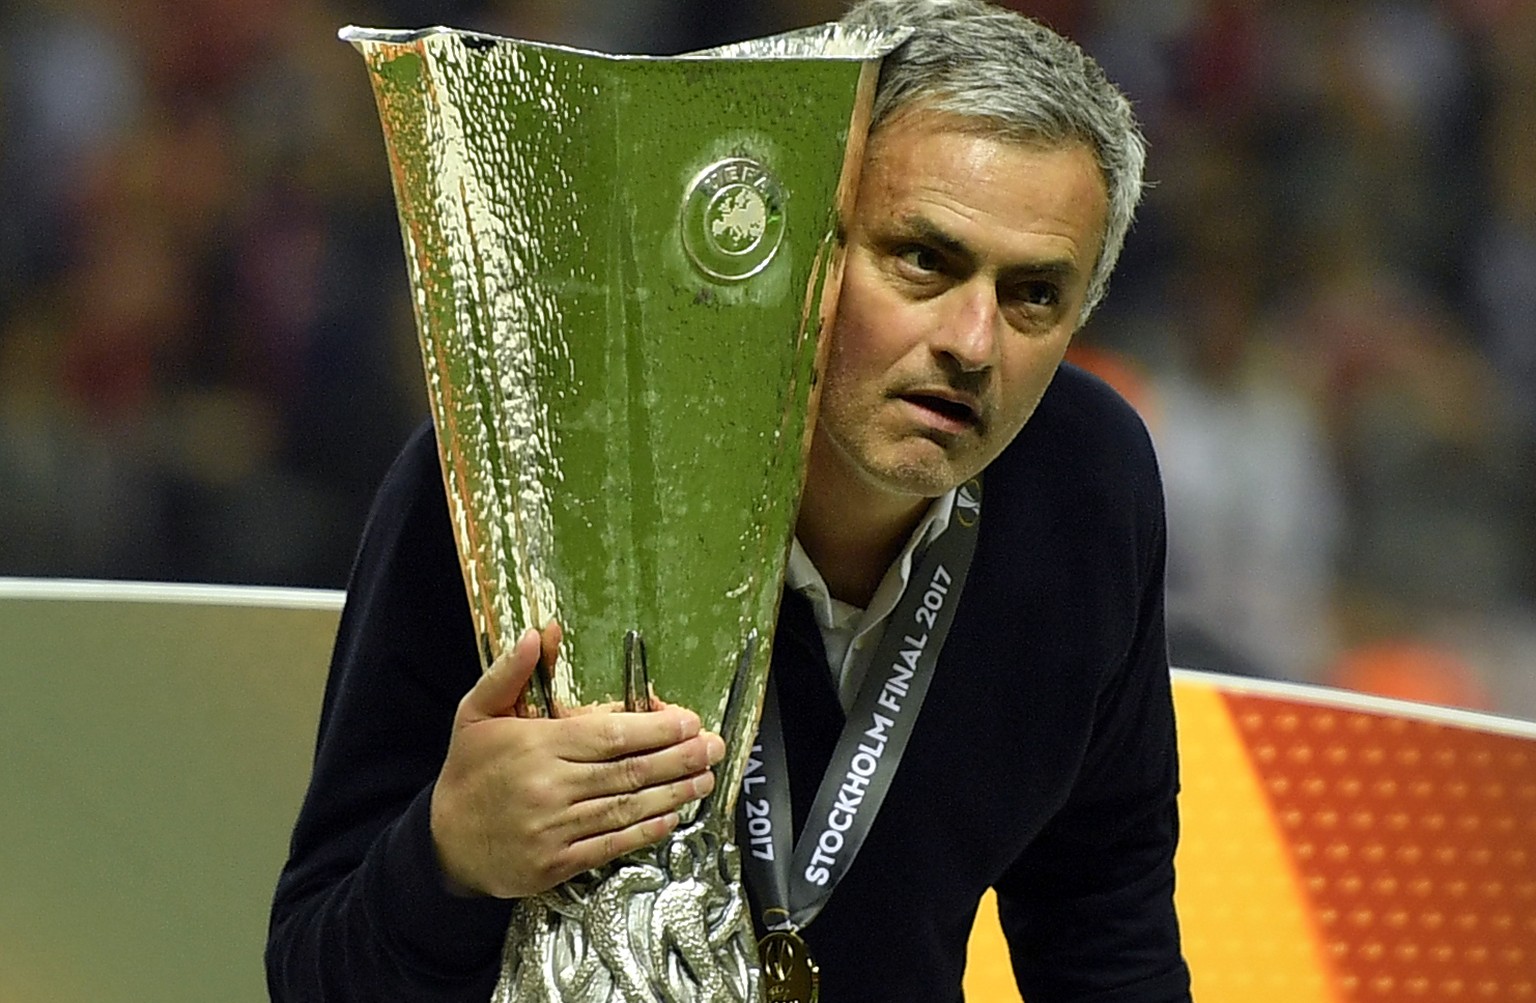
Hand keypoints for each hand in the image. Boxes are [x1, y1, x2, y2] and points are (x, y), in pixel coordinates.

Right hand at [429, 624, 725, 898]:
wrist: (443, 842)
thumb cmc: (469, 770)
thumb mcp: (476, 713)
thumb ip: (510, 673)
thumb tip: (539, 634)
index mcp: (537, 746)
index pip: (610, 736)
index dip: (656, 730)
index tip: (689, 722)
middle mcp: (550, 787)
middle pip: (628, 772)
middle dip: (678, 759)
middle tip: (714, 748)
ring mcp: (554, 829)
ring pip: (625, 808)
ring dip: (672, 795)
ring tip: (704, 779)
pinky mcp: (557, 863)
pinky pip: (610, 844)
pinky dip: (643, 832)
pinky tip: (670, 818)